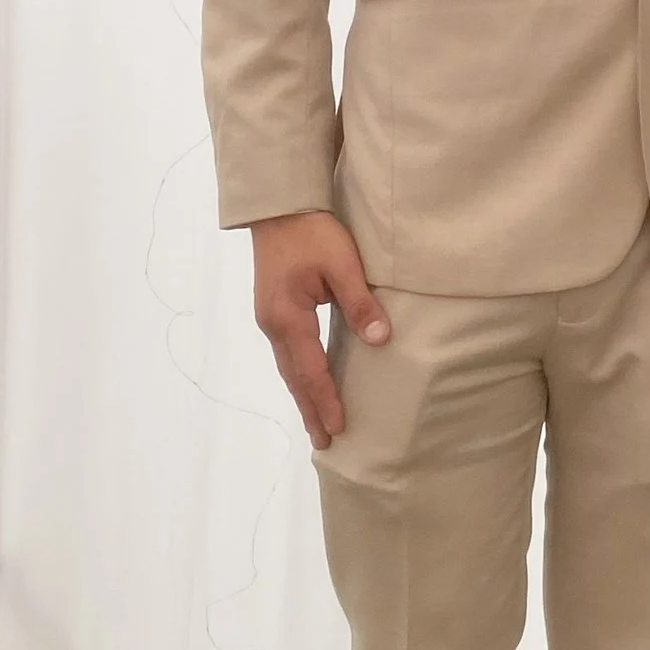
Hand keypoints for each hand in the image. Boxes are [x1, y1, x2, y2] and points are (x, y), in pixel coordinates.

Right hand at [252, 210, 387, 448]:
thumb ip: (360, 303)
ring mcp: (269, 318)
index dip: (326, 400)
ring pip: (288, 367)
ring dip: (303, 395)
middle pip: (294, 377)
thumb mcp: (342, 264)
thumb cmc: (313, 233)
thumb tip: (380, 340)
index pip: (311, 370)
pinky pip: (287, 353)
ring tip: (317, 422)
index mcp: (288, 318)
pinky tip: (308, 383)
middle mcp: (273, 324)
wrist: (280, 207)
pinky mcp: (273, 310)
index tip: (338, 427)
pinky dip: (299, 375)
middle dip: (310, 409)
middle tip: (325, 442)